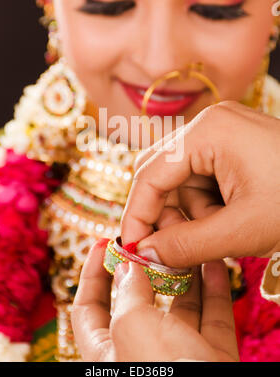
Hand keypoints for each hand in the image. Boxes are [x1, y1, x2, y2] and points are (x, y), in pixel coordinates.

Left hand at [71, 240, 238, 361]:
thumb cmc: (164, 374)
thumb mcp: (133, 327)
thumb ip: (128, 293)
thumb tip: (128, 266)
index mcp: (106, 353)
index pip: (88, 307)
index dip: (91, 273)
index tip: (102, 242)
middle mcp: (140, 354)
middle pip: (137, 302)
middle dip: (145, 269)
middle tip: (152, 240)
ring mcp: (177, 355)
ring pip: (178, 307)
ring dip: (184, 274)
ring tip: (186, 245)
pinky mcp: (209, 358)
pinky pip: (210, 318)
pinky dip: (212, 290)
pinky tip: (212, 264)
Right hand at [121, 101, 279, 267]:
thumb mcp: (243, 230)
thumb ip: (186, 245)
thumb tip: (143, 253)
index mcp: (209, 131)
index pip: (150, 173)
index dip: (137, 214)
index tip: (133, 248)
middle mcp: (210, 123)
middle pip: (161, 172)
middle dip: (167, 213)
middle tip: (179, 247)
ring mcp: (223, 131)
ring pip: (181, 178)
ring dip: (193, 211)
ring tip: (225, 232)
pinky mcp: (233, 144)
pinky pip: (202, 175)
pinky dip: (208, 202)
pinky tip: (232, 217)